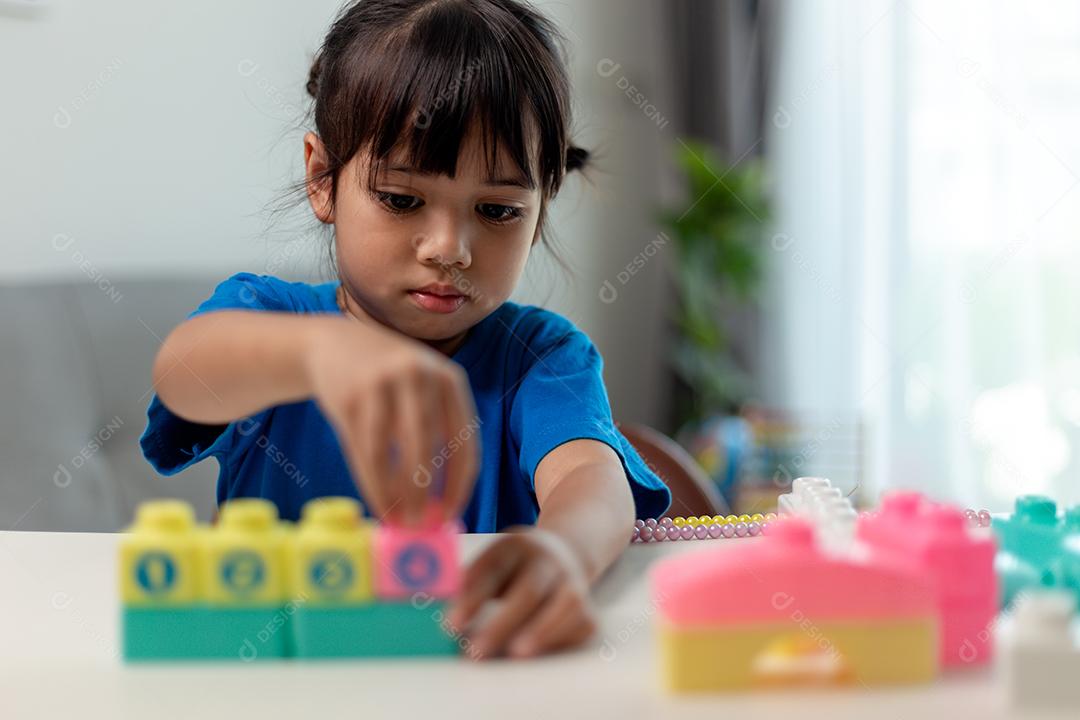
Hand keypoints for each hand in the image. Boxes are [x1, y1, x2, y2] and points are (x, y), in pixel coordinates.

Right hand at [303, 318, 478, 523]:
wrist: (333, 344)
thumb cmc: (390, 380)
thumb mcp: (423, 388)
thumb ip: (437, 430)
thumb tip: (443, 498)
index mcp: (449, 379)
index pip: (464, 440)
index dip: (459, 482)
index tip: (450, 514)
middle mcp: (418, 376)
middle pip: (426, 446)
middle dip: (424, 492)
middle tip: (421, 525)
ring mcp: (380, 384)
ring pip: (390, 453)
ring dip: (395, 493)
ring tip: (398, 521)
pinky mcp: (348, 397)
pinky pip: (363, 451)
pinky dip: (372, 483)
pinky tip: (378, 503)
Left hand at [447, 528, 596, 658]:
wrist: (564, 549)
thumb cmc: (515, 564)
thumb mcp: (492, 560)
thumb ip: (468, 581)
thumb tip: (429, 604)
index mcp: (516, 545)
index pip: (493, 569)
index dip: (472, 597)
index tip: (451, 624)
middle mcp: (548, 560)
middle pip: (529, 590)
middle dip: (503, 623)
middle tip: (477, 650)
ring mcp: (572, 580)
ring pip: (565, 604)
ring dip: (542, 630)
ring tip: (516, 653)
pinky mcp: (587, 604)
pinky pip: (582, 622)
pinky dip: (564, 638)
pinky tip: (540, 651)